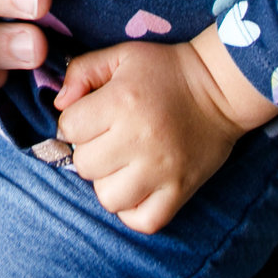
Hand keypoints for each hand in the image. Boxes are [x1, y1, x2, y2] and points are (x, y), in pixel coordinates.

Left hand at [52, 24, 277, 233]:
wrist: (218, 89)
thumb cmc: (164, 71)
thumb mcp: (120, 56)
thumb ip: (80, 72)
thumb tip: (59, 104)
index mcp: (122, 102)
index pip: (68, 128)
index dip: (74, 121)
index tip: (92, 116)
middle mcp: (139, 140)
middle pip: (84, 165)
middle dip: (89, 150)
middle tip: (108, 139)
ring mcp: (161, 171)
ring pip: (108, 198)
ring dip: (108, 182)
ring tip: (121, 164)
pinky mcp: (180, 192)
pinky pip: (143, 221)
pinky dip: (134, 210)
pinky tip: (136, 187)